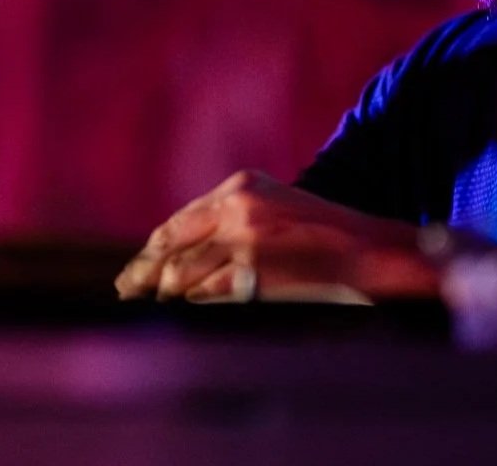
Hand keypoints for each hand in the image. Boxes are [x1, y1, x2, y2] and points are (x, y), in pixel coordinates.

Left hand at [113, 170, 441, 303]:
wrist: (370, 253)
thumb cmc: (325, 234)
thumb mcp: (276, 205)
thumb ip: (232, 216)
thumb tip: (184, 249)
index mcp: (240, 185)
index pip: (180, 220)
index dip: (153, 248)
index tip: (138, 266)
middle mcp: (236, 206)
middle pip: (170, 243)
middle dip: (144, 271)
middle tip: (126, 291)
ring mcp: (244, 239)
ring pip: (182, 272)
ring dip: (166, 295)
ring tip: (152, 307)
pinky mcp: (253, 272)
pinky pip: (206, 293)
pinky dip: (192, 305)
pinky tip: (185, 312)